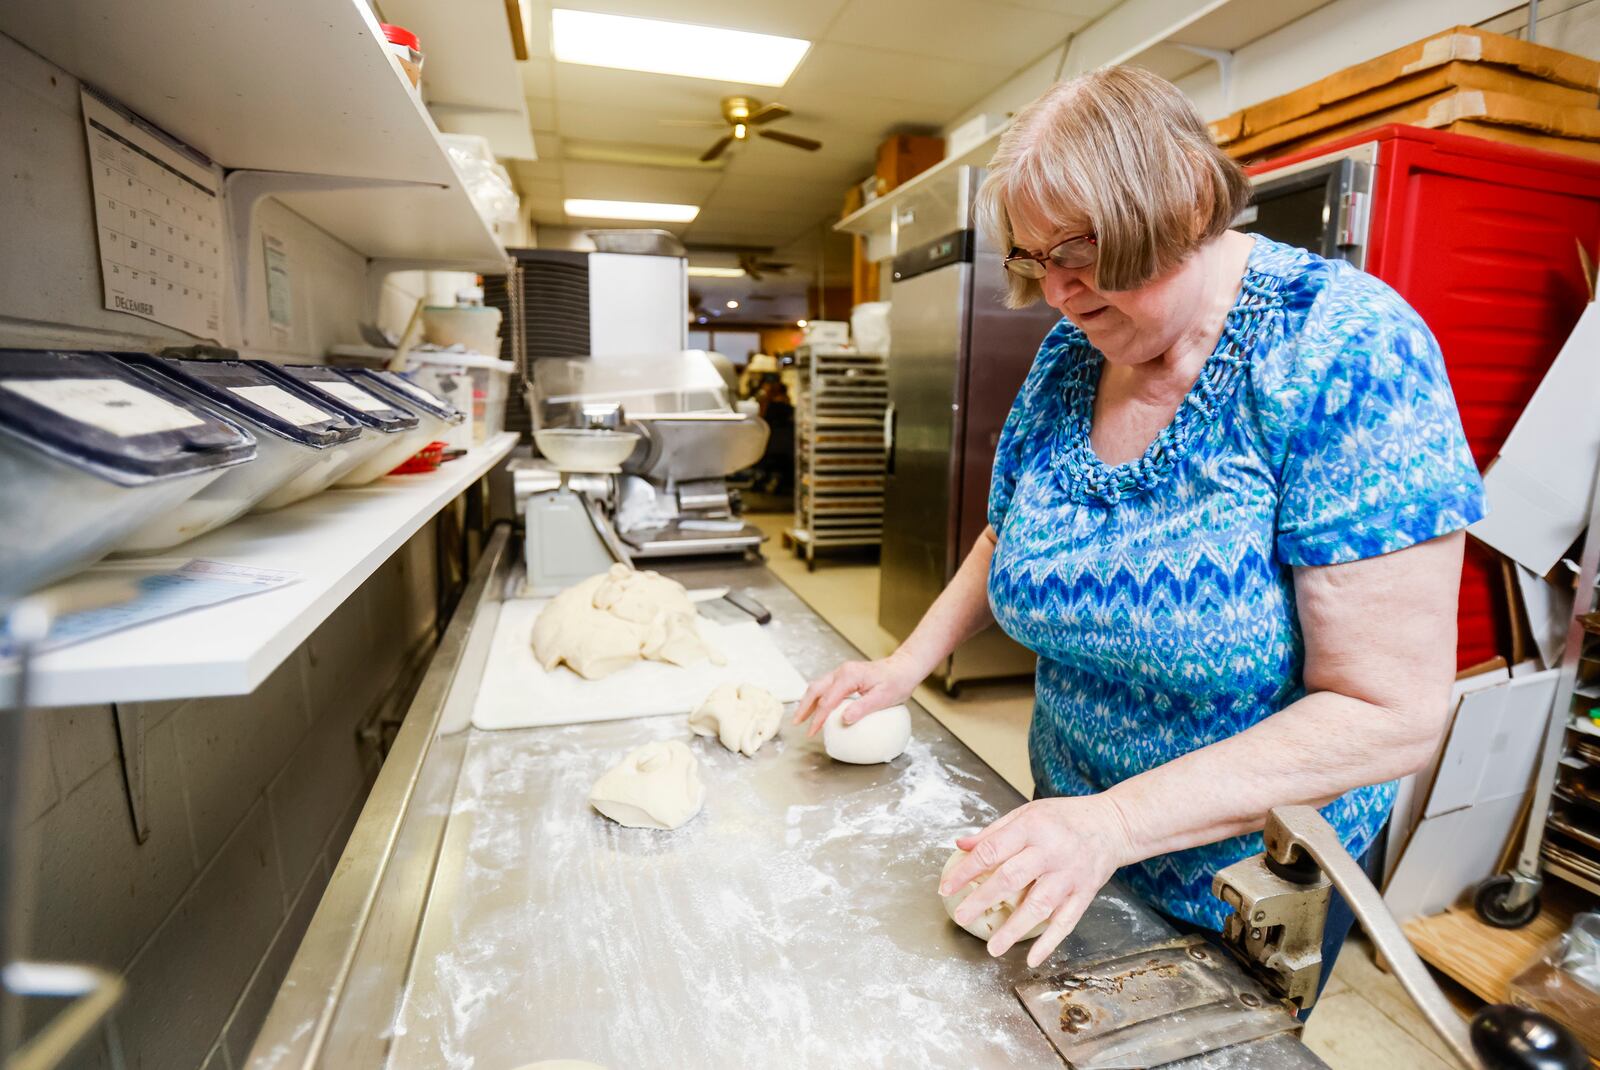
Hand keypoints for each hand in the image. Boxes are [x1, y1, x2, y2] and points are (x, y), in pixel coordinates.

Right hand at [791, 652, 922, 736]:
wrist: (904, 668)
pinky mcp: (846, 676)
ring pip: (818, 686)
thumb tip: (844, 719)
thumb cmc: (897, 682)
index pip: (827, 700)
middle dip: (804, 707)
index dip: (818, 718)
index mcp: (849, 676)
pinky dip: (818, 698)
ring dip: (808, 702)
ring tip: (802, 717)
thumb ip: (862, 708)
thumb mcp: (883, 698)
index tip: (812, 732)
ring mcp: (843, 673)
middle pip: (815, 689)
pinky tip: (818, 708)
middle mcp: (842, 672)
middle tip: (797, 723)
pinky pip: (826, 686)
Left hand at [941, 794, 1137, 967]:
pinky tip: (1033, 958)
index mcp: (1032, 827)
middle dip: (983, 900)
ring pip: (1039, 905)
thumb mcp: (1028, 813)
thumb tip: (961, 846)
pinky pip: (1066, 921)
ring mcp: (1069, 875)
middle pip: (1012, 878)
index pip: (992, 850)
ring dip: (1015, 929)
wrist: (1113, 824)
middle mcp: (1050, 851)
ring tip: (993, 948)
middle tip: (961, 916)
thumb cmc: (1064, 818)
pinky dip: (1050, 942)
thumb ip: (994, 831)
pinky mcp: (1085, 893)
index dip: (967, 870)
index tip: (946, 888)